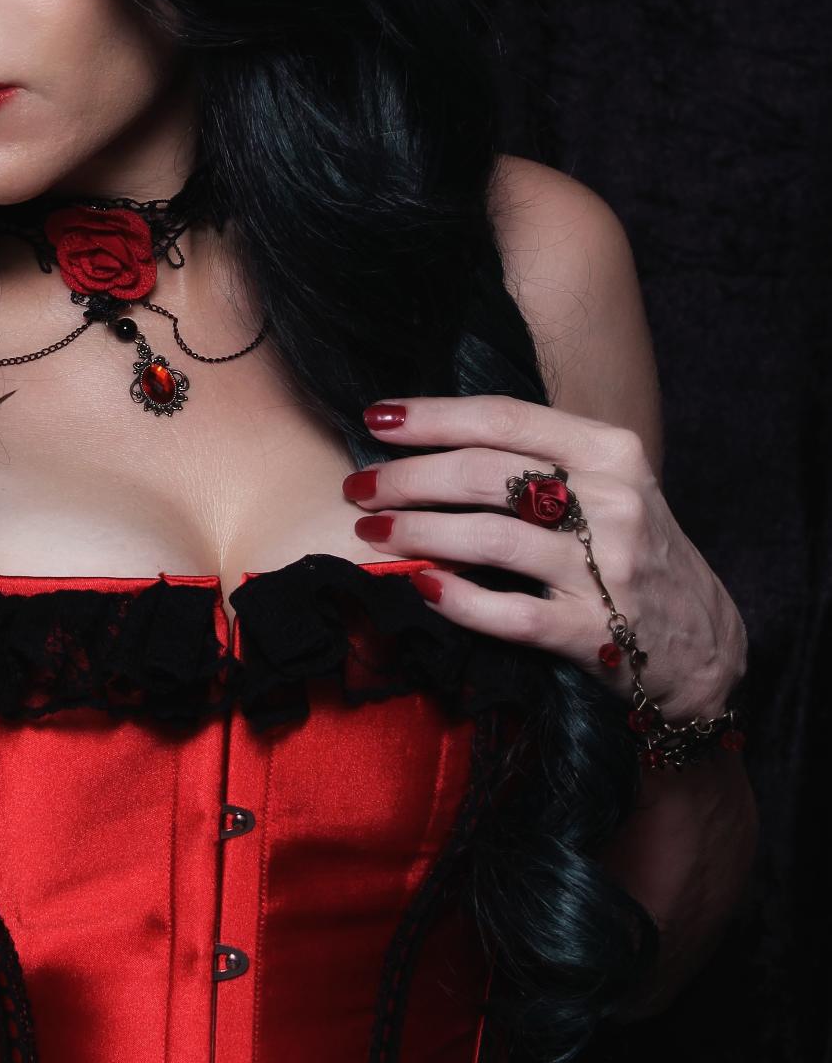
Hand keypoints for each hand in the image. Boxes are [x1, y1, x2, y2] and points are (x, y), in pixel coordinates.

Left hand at [342, 396, 747, 722]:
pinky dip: (458, 600)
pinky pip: (510, 614)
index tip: (376, 420)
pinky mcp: (598, 633)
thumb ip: (540, 458)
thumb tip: (432, 439)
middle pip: (486, 475)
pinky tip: (419, 588)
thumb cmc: (631, 553)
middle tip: (359, 488)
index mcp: (611, 453)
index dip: (432, 416)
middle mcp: (613, 502)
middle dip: (407, 478)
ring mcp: (608, 570)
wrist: (703, 646)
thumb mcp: (608, 486)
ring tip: (372, 533)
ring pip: (490, 539)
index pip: (505, 418)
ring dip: (417, 533)